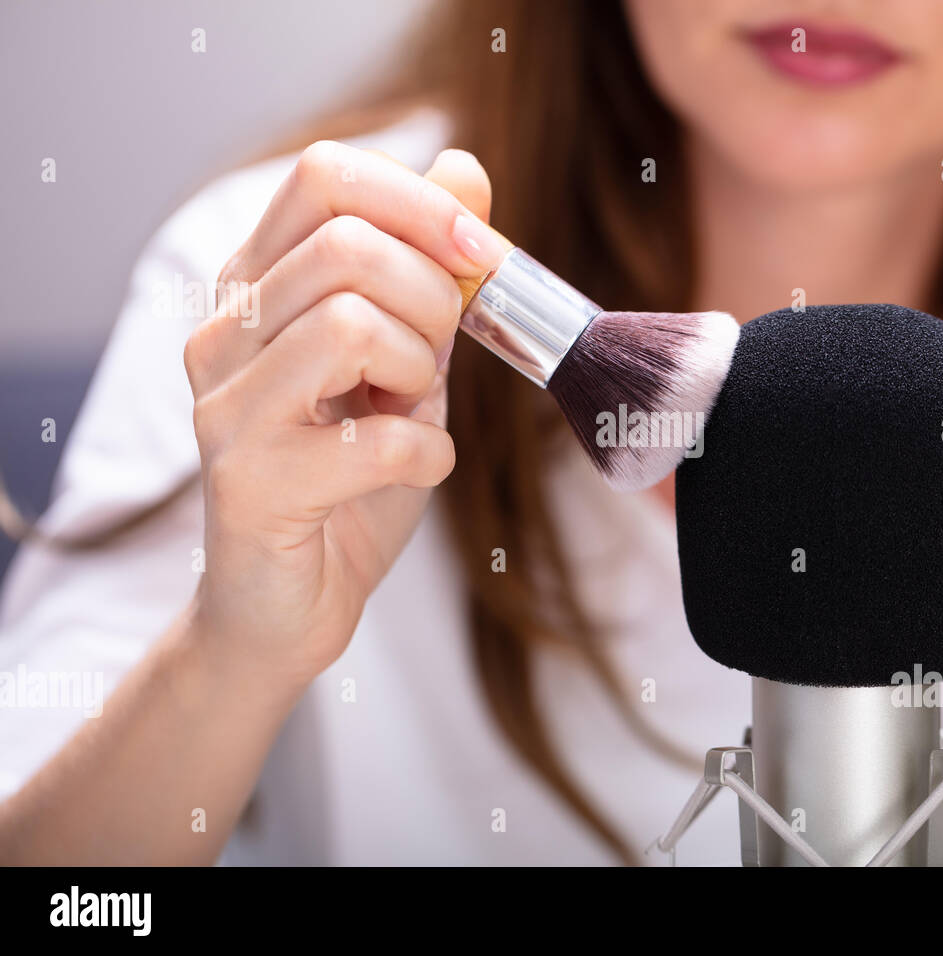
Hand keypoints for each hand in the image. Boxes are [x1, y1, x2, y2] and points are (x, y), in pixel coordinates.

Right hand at [182, 142, 502, 691]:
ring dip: (419, 371)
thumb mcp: (405, 359)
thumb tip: (465, 167)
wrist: (289, 604)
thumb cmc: (350, 476)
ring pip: (347, 324)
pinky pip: (373, 437)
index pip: (325, 176)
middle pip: (346, 244)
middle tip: (436, 360)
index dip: (421, 201)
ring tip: (412, 409)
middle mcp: (223, 333)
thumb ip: (428, 273)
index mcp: (259, 286)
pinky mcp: (248, 482)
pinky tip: (415, 468)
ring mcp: (225, 406)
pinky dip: (427, 453)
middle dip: (432, 299)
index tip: (479, 253)